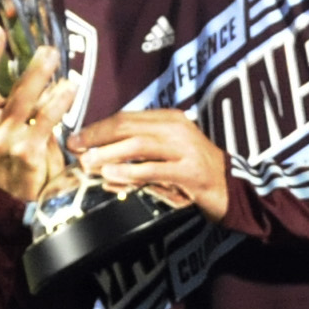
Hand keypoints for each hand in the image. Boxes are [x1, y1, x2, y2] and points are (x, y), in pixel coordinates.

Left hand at [75, 106, 229, 219]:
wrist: (233, 191)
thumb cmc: (195, 173)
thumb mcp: (170, 151)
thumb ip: (143, 145)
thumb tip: (103, 148)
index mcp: (169, 119)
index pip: (126, 118)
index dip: (98, 127)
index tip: (76, 138)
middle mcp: (177, 130)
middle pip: (128, 127)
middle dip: (97, 137)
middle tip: (75, 149)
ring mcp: (185, 150)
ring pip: (139, 146)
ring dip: (109, 154)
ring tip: (88, 163)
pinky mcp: (190, 173)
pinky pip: (154, 170)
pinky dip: (130, 173)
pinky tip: (112, 177)